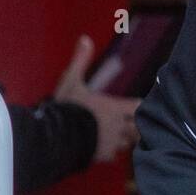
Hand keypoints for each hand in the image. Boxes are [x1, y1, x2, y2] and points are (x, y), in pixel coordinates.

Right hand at [52, 34, 139, 162]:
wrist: (56, 138)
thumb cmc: (67, 108)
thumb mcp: (71, 81)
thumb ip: (81, 61)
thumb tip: (85, 38)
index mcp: (114, 107)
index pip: (138, 106)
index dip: (139, 106)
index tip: (136, 105)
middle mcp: (118, 126)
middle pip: (138, 127)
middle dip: (136, 125)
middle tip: (131, 122)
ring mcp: (111, 143)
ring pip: (128, 142)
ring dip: (125, 138)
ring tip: (118, 134)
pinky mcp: (103, 156)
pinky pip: (114, 155)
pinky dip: (112, 151)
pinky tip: (105, 147)